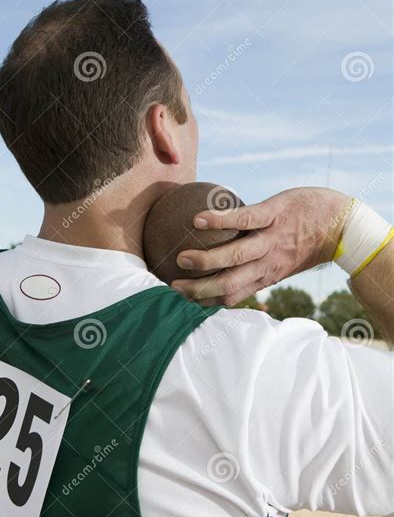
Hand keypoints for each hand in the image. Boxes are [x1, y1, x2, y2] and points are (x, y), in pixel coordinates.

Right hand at [172, 187, 351, 305]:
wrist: (341, 224)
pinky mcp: (274, 214)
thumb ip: (258, 269)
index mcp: (266, 276)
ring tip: (182, 258)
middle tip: (174, 286)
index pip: (232, 296)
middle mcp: (267, 263)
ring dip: (207, 260)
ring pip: (235, 255)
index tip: (183, 301)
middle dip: (200, 288)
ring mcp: (270, 239)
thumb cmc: (307, 241)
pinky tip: (198, 220)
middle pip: (229, 282)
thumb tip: (231, 275)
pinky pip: (244, 219)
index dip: (206, 301)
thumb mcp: (283, 264)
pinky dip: (220, 221)